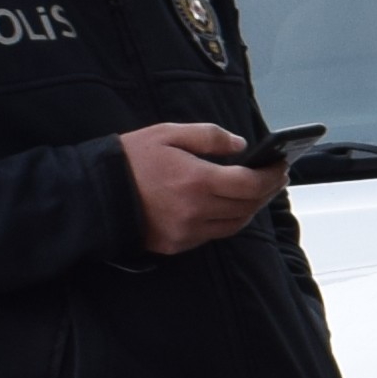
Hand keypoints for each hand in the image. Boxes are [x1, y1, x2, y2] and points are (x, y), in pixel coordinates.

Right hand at [122, 123, 279, 254]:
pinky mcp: (178, 244)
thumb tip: (241, 145)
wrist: (94, 194)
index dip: (271, 176)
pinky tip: (232, 205)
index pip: (250, 184)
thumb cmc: (131, 159)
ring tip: (259, 190)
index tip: (282, 165)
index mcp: (197, 181)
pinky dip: (229, 219)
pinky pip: (214, 234)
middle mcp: (197, 211)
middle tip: (276, 176)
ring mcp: (188, 231)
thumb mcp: (168, 134)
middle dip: (267, 191)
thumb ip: (209, 136)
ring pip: (235, 224)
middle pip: (248, 206)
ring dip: (251, 208)